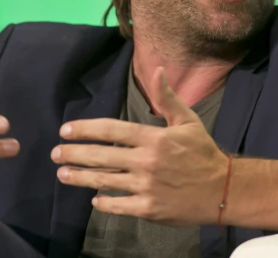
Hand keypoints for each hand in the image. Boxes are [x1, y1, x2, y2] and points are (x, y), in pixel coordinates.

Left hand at [51, 67, 227, 225]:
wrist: (222, 190)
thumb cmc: (202, 153)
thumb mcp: (187, 121)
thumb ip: (167, 98)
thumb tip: (157, 70)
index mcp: (153, 138)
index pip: (111, 130)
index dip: (85, 130)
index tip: (66, 130)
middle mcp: (146, 161)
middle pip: (102, 156)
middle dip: (74, 154)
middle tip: (55, 154)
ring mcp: (146, 186)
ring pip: (105, 181)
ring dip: (80, 178)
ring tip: (62, 175)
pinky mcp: (149, 208)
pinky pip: (119, 205)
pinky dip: (104, 203)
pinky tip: (93, 199)